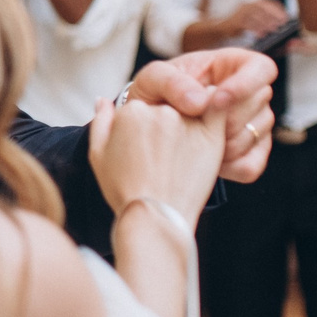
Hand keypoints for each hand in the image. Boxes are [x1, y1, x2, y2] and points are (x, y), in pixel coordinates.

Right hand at [87, 94, 226, 219]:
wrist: (155, 216)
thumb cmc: (125, 191)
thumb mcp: (98, 156)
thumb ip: (101, 122)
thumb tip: (102, 100)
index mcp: (130, 112)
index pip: (141, 107)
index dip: (143, 128)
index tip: (146, 150)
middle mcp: (158, 110)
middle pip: (165, 106)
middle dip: (165, 126)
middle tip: (165, 156)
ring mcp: (185, 121)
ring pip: (190, 107)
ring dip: (189, 122)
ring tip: (184, 156)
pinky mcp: (211, 133)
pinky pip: (218, 108)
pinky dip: (216, 111)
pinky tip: (207, 132)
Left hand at [129, 48, 275, 182]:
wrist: (147, 129)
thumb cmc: (154, 94)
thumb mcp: (152, 80)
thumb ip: (171, 82)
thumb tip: (201, 102)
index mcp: (231, 65)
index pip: (261, 68)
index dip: (246, 83)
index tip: (219, 100)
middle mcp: (249, 93)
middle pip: (260, 103)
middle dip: (226, 118)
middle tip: (194, 125)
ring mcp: (254, 123)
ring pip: (255, 136)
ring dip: (222, 144)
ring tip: (192, 143)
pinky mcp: (251, 153)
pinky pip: (251, 166)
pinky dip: (227, 168)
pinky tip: (205, 162)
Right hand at [211, 0, 289, 41]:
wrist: (221, 27)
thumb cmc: (240, 24)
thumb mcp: (251, 17)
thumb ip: (263, 18)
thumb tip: (279, 23)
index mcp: (252, 2)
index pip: (268, 2)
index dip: (278, 9)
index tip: (286, 17)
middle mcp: (246, 5)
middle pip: (263, 9)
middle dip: (274, 16)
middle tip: (282, 24)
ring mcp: (240, 12)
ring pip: (256, 17)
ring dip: (267, 24)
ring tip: (275, 30)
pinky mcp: (235, 21)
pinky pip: (248, 25)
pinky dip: (256, 30)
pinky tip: (262, 35)